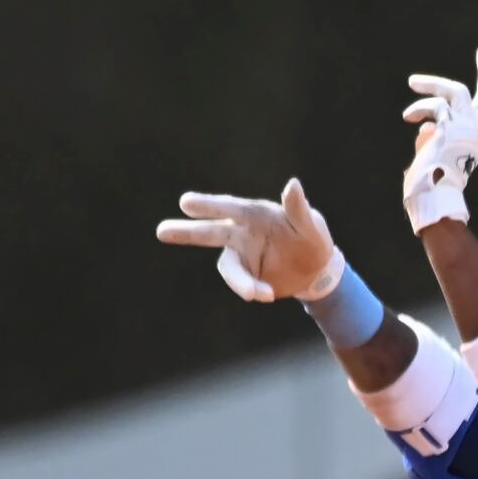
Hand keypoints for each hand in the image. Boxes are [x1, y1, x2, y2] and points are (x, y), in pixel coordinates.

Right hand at [154, 178, 339, 302]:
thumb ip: (298, 209)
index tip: (185, 203)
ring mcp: (241, 253)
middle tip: (161, 231)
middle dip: (187, 232)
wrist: (317, 270)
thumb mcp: (311, 226)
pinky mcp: (244, 273)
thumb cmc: (313, 240)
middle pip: (211, 231)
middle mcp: (243, 231)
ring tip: (259, 294)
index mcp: (257, 214)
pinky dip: (250, 289)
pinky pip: (240, 282)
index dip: (209, 206)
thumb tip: (292, 184)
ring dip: (238, 281)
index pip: (231, 208)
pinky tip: (267, 294)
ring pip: (227, 265)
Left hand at [402, 41, 477, 231]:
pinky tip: (409, 118)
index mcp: (476, 136)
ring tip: (412, 82)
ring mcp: (465, 128)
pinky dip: (419, 110)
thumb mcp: (435, 153)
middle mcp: (477, 130)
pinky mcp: (450, 127)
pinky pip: (434, 107)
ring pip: (455, 91)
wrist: (433, 195)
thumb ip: (433, 137)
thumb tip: (425, 129)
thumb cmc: (432, 181)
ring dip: (432, 84)